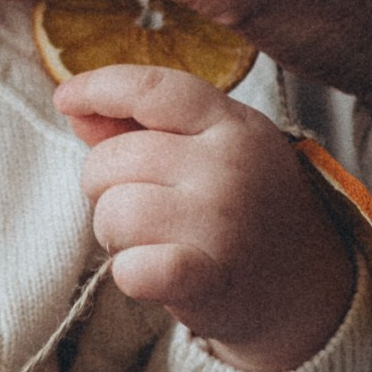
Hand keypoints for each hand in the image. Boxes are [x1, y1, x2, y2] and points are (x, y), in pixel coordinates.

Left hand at [55, 67, 356, 371]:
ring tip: (153, 239)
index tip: (66, 96)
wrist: (305, 284)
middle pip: (113, 160)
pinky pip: (130, 269)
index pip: (152, 88)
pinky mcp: (207, 279)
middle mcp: (229, 167)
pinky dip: (130, 273)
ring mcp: (220, 222)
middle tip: (142, 205)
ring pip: (112, 214)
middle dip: (105, 186)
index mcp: (232, 125)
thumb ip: (141, 124)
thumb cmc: (245, 208)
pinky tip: (155, 271)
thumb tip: (73, 103)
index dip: (98, 87)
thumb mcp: (211, 149)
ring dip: (115, 232)